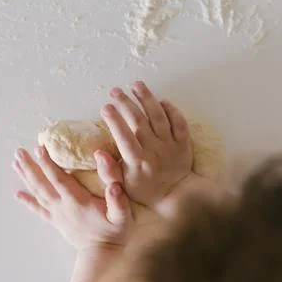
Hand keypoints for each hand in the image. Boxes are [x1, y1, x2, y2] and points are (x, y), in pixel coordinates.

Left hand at [12, 146, 132, 249]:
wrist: (104, 254)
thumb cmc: (115, 232)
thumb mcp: (122, 215)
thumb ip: (118, 199)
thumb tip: (113, 185)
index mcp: (77, 201)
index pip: (59, 179)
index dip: (48, 163)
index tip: (39, 148)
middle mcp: (63, 206)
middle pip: (42, 184)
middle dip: (30, 167)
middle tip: (18, 152)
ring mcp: (58, 214)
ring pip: (38, 193)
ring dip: (26, 177)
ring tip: (15, 163)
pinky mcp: (57, 221)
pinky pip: (39, 210)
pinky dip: (28, 201)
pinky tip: (18, 194)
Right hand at [96, 81, 192, 208]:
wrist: (176, 197)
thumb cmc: (145, 190)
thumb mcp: (123, 186)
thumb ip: (109, 170)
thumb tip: (98, 153)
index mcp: (138, 162)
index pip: (124, 137)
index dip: (114, 120)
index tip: (105, 106)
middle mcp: (154, 151)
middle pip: (139, 122)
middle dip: (126, 103)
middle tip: (115, 91)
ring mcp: (170, 145)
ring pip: (159, 117)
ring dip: (147, 99)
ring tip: (136, 85)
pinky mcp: (183, 143)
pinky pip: (179, 123)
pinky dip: (172, 110)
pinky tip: (161, 100)